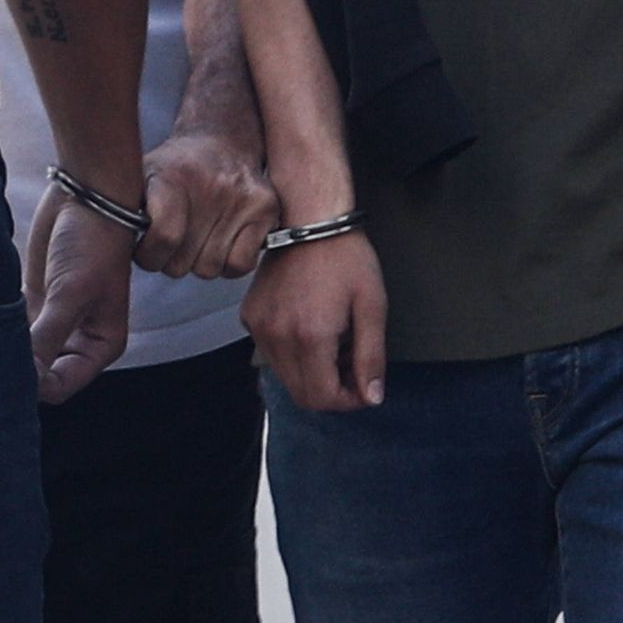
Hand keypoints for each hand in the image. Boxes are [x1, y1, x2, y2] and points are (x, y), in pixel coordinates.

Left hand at [21, 182, 136, 404]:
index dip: (33, 384)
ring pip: (25, 352)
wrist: (86, 196)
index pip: (60, 385)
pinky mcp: (35, 301)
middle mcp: (78, 339)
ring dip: (3, 349)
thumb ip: (48, 337)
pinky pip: (13, 328)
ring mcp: (55, 320)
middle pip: (41, 373)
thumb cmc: (91, 244)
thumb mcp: (71, 293)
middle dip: (16, 371)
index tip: (3, 371)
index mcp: (100, 345)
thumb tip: (24, 380)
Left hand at [139, 120, 277, 280]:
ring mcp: (243, 199)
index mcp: (172, 177)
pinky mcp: (267, 211)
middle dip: (170, 260)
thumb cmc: (174, 169)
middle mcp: (211, 185)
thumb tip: (110, 247)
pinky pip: (239, 266)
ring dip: (197, 262)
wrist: (221, 142)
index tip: (144, 251)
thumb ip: (123, 210)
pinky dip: (227, 264)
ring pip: (209, 269)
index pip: (164, 237)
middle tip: (171, 242)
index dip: (148, 255)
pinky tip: (219, 244)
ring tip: (196, 237)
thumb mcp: (140, 177)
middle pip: (182, 262)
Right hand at [245, 230, 388, 412]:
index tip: (364, 388)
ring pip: (285, 377)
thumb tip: (371, 396)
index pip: (323, 398)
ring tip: (335, 344)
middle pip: (301, 395)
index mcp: (310, 335)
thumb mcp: (372, 306)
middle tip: (352, 366)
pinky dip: (294, 355)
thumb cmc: (344, 257)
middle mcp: (278, 336)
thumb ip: (371, 357)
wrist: (309, 220)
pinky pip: (272, 354)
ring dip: (312, 374)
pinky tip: (313, 330)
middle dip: (332, 391)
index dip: (348, 402)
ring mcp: (259, 327)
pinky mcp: (251, 317)